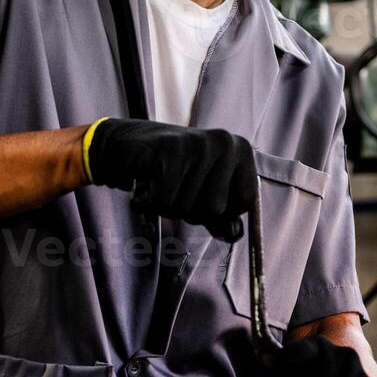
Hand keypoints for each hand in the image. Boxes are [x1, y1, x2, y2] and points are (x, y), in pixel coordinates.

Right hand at [85, 119, 255, 241]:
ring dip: (166, 206)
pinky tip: (145, 185)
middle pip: (216, 209)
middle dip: (191, 211)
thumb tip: (234, 234)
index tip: (204, 195)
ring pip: (186, 206)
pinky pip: (164, 199)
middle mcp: (226, 142)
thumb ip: (222, 217)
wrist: (129, 146)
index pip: (246, 201)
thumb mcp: (203, 194)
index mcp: (242, 151)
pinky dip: (148, 202)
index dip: (223, 212)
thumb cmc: (174, 173)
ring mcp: (199, 144)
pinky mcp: (171, 148)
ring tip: (161, 183)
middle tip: (178, 189)